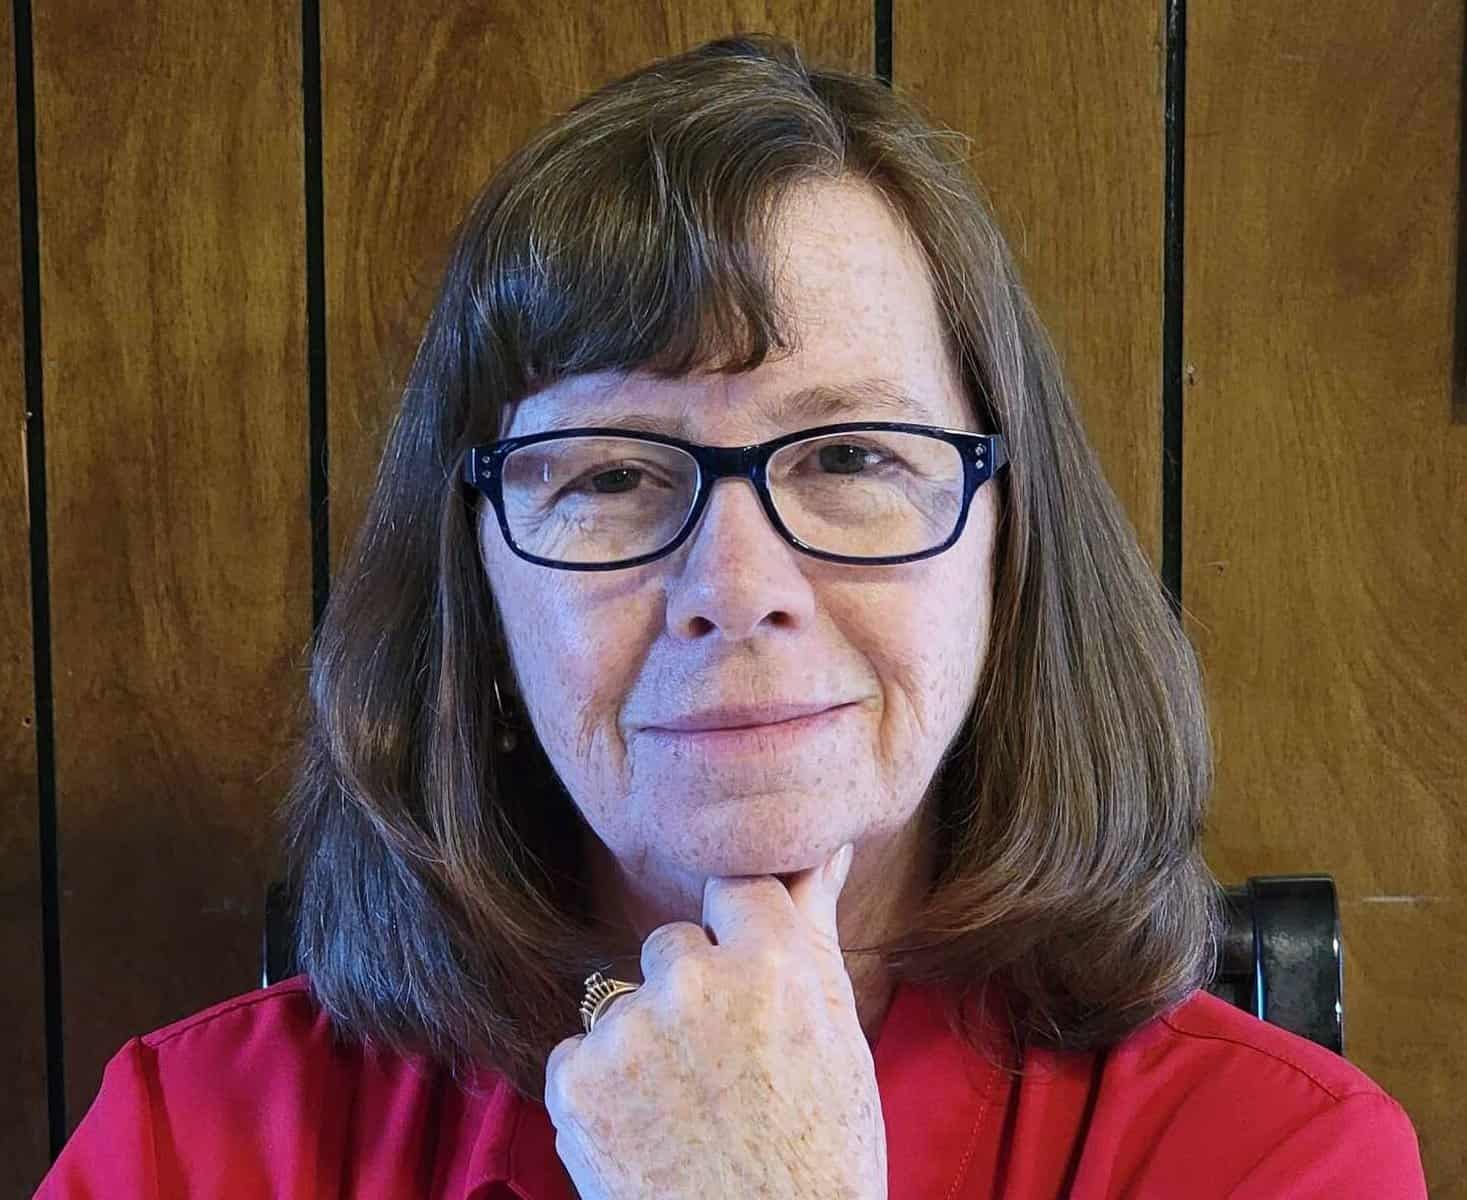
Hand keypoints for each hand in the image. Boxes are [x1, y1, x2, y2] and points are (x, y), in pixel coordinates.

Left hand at [544, 842, 886, 1199]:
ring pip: (625, 1002)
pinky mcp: (575, 1082)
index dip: (740, 941)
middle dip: (690, 992)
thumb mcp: (838, 1037)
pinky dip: (603, 1089)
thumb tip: (821, 848)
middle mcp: (692, 980)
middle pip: (671, 944)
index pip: (734, 886)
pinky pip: (580, 1053)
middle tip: (726, 1070)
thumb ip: (813, 929)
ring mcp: (627, 1031)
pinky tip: (646, 1135)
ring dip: (644, 1043)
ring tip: (687, 1114)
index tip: (750, 990)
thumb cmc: (822, 1155)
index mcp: (771, 961)